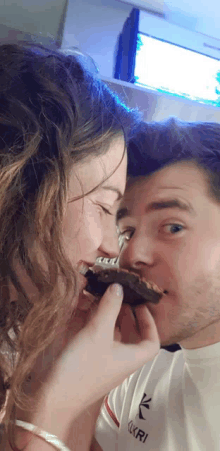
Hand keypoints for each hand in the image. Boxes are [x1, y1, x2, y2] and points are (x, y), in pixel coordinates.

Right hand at [45, 283, 159, 422]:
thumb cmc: (82, 367)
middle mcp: (121, 362)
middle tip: (121, 299)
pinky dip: (99, 327)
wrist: (55, 398)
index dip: (150, 323)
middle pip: (133, 339)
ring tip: (105, 302)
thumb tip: (118, 287)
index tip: (141, 306)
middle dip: (129, 317)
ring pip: (116, 339)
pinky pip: (101, 342)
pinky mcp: (90, 364)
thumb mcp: (98, 332)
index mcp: (131, 358)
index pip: (152, 343)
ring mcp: (105, 364)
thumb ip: (109, 307)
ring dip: (113, 320)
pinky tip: (88, 315)